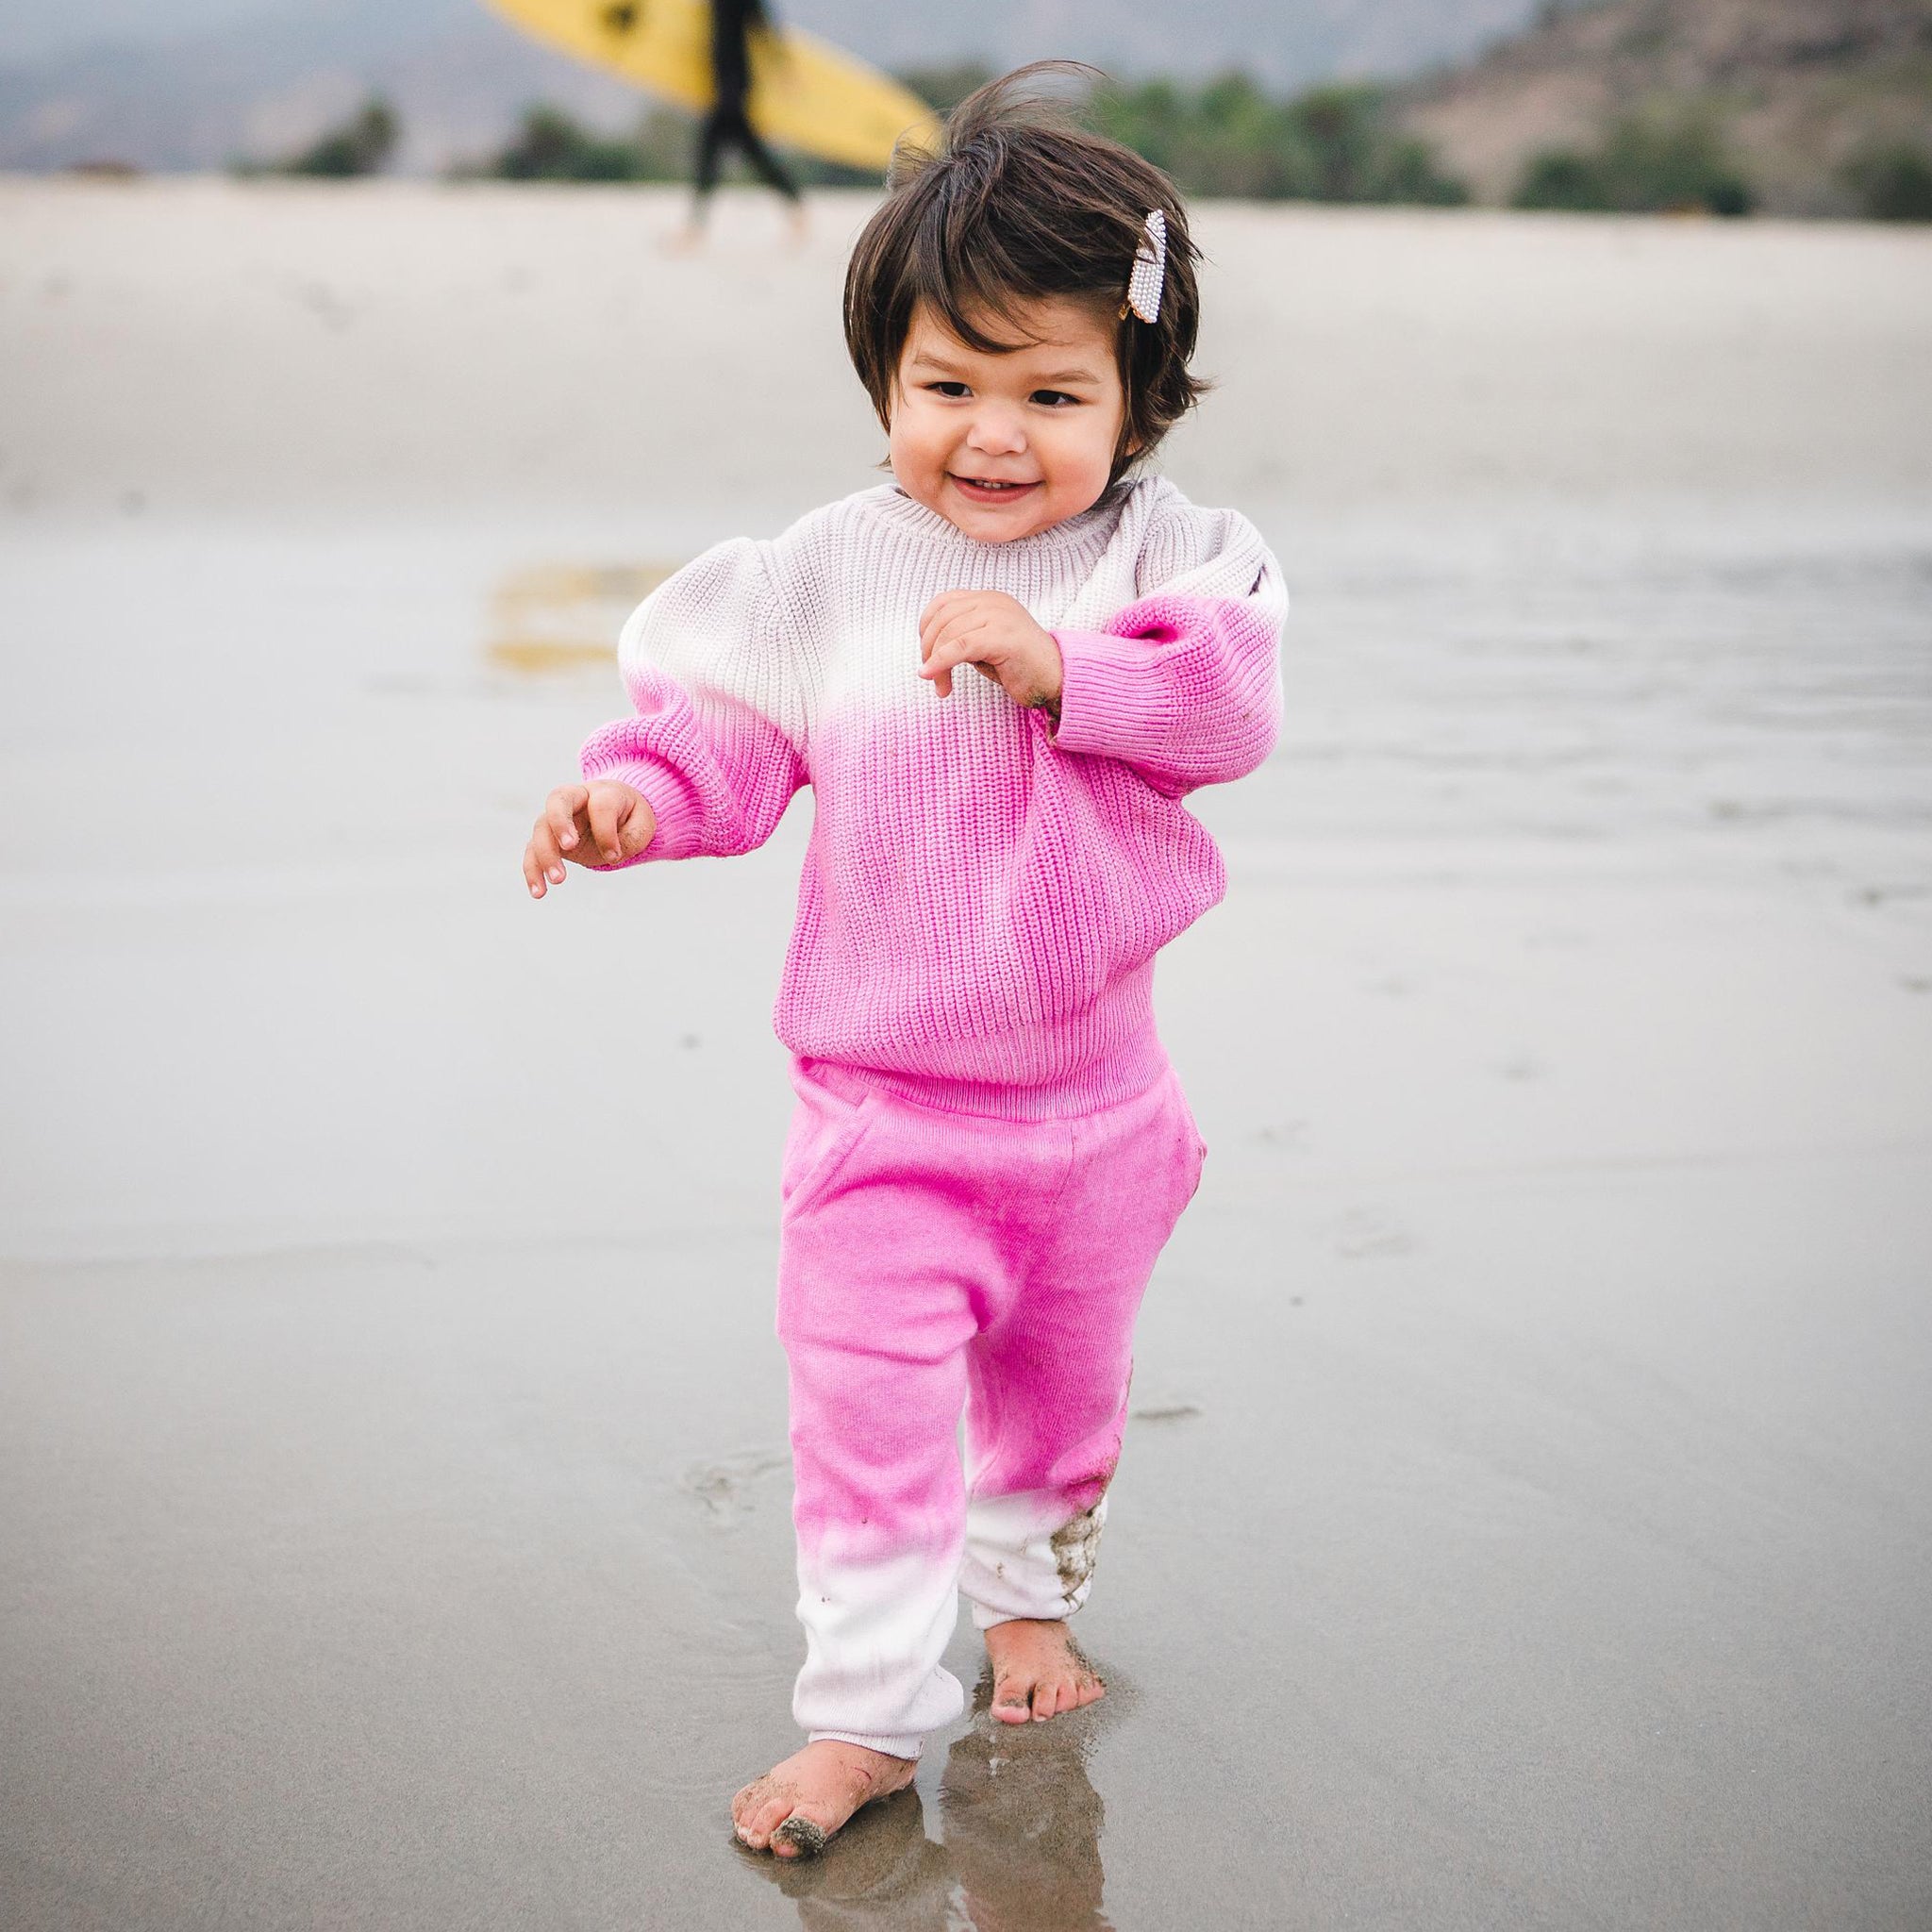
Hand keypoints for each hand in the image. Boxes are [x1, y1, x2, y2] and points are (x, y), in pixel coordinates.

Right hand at [523, 781, 655, 898]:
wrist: (617, 814)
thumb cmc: (630, 817)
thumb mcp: (643, 824)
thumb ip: (632, 836)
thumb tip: (610, 855)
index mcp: (603, 792)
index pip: (600, 805)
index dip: (606, 831)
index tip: (615, 856)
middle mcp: (576, 799)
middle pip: (557, 800)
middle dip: (560, 822)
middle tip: (570, 846)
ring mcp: (558, 818)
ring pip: (541, 828)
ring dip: (546, 854)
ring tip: (559, 880)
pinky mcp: (549, 838)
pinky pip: (532, 850)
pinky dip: (533, 870)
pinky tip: (539, 892)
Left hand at [918, 590, 1062, 715]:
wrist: (1058, 679)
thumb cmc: (1020, 667)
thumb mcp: (984, 645)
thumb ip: (961, 637)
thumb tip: (929, 646)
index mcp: (989, 599)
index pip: (943, 602)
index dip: (926, 627)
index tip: (926, 654)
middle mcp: (994, 602)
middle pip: (943, 618)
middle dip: (928, 650)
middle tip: (931, 677)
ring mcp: (1000, 616)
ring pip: (949, 634)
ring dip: (936, 663)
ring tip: (941, 686)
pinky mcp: (1003, 637)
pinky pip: (961, 646)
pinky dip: (940, 662)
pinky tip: (932, 677)